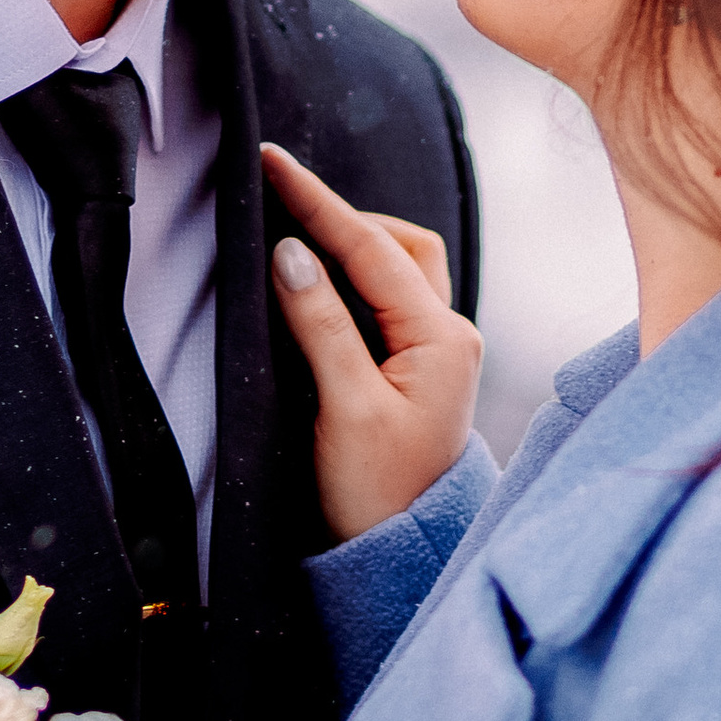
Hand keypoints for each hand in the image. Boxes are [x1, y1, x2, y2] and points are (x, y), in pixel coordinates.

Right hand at [262, 141, 483, 543]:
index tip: (271, 162)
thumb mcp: (344, 407)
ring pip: (395, 270)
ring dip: (349, 248)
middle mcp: (449, 336)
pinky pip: (384, 303)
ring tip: (293, 236)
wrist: (398, 558)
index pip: (371, 247)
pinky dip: (350, 281)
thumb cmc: (375, 493)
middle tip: (279, 199)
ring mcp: (436, 353)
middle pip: (397, 244)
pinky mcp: (415, 372)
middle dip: (341, 217)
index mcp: (442, 338)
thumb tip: (292, 251)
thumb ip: (320, 323)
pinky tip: (315, 283)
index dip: (317, 202)